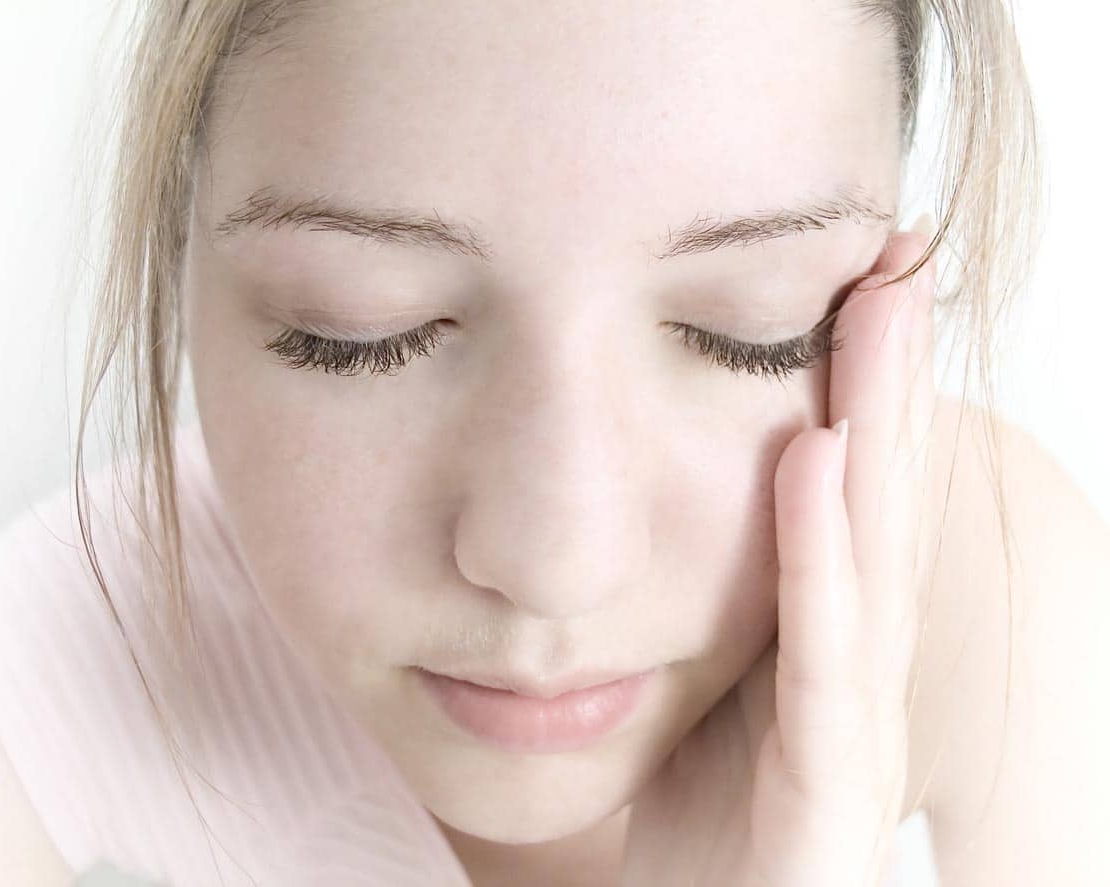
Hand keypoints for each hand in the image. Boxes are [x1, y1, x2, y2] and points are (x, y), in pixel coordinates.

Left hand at [619, 226, 936, 886]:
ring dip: (878, 427)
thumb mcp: (683, 703)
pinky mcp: (830, 791)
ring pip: (868, 556)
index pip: (841, 504)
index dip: (855, 395)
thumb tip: (637, 523)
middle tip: (891, 257)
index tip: (845, 285)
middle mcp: (848, 675)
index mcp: (814, 649)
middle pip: (872, 503)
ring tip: (879, 312)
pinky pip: (824, 656)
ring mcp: (850, 730)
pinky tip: (816, 459)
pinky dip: (822, 554)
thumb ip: (683, 616)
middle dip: (888, 379)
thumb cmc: (686, 838)